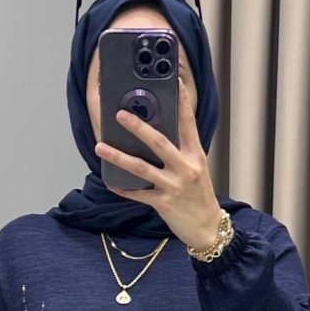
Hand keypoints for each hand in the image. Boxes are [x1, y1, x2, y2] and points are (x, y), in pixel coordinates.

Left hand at [94, 74, 222, 250]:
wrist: (208, 229)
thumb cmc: (200, 197)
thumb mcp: (197, 169)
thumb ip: (181, 152)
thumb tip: (156, 136)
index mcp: (196, 156)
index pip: (189, 123)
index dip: (182, 101)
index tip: (175, 81)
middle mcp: (186, 168)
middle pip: (159, 143)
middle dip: (138, 127)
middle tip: (121, 114)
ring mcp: (174, 186)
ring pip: (142, 168)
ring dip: (119, 157)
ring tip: (101, 147)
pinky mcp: (163, 204)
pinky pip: (138, 194)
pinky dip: (123, 189)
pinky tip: (111, 182)